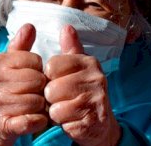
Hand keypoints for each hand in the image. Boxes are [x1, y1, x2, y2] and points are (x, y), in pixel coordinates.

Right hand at [0, 24, 47, 145]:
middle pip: (37, 80)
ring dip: (42, 106)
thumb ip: (21, 46)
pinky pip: (33, 120)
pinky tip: (35, 119)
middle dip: (41, 88)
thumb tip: (30, 25)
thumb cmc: (5, 89)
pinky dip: (39, 121)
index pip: (34, 60)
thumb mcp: (9, 65)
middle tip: (35, 93)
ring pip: (37, 101)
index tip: (32, 76)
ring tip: (34, 106)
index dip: (39, 69)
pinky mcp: (3, 125)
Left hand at [44, 25, 120, 145]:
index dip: (50, 77)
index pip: (52, 65)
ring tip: (67, 108)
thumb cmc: (84, 93)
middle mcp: (96, 78)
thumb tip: (67, 27)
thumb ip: (71, 49)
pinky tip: (71, 119)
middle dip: (52, 97)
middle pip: (51, 87)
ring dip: (55, 110)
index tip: (59, 81)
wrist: (100, 124)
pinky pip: (61, 120)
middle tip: (63, 98)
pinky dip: (61, 122)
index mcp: (89, 62)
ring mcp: (95, 100)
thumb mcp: (79, 69)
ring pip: (54, 105)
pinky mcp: (91, 119)